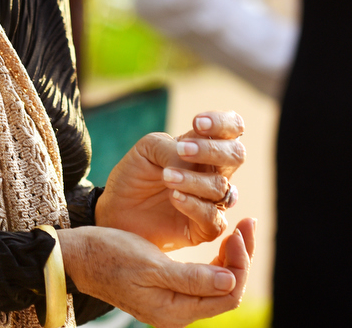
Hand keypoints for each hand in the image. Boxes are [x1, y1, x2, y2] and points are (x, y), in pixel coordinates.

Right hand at [59, 219, 254, 327]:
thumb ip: (191, 278)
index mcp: (175, 312)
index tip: (238, 230)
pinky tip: (221, 239)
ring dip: (232, 256)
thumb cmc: (110, 255)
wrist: (79, 256)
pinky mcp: (170, 289)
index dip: (241, 263)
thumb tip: (231, 282)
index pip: (228, 294)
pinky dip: (217, 258)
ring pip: (219, 282)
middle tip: (247, 222)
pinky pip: (205, 278)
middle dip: (242, 256)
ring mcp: (174, 302)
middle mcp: (178, 313)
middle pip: (227, 289)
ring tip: (239, 227)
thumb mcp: (151, 265)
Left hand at [96, 111, 246, 249]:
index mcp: (205, 147)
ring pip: (221, 187)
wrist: (115, 210)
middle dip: (212, 150)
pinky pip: (212, 218)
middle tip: (182, 150)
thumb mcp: (147, 149)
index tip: (197, 123)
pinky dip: (194, 205)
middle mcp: (214, 173)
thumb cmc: (134, 175)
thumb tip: (189, 162)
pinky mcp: (203, 229)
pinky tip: (174, 196)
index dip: (223, 123)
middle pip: (236, 155)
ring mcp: (211, 201)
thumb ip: (171, 148)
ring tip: (167, 176)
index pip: (232, 129)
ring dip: (194, 179)